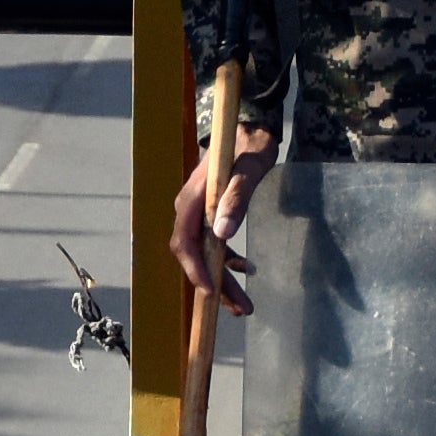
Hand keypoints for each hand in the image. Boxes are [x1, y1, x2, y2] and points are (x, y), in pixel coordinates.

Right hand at [172, 87, 277, 318]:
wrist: (251, 126)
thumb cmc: (249, 146)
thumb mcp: (248, 171)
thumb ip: (235, 199)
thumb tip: (222, 234)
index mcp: (192, 199)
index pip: (184, 241)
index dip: (195, 269)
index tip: (210, 292)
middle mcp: (189, 208)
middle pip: (195, 254)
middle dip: (215, 284)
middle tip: (240, 309)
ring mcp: (199, 212)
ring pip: (205, 254)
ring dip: (223, 279)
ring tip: (244, 304)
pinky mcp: (210, 213)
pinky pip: (214, 244)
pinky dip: (227, 261)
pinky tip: (247, 268)